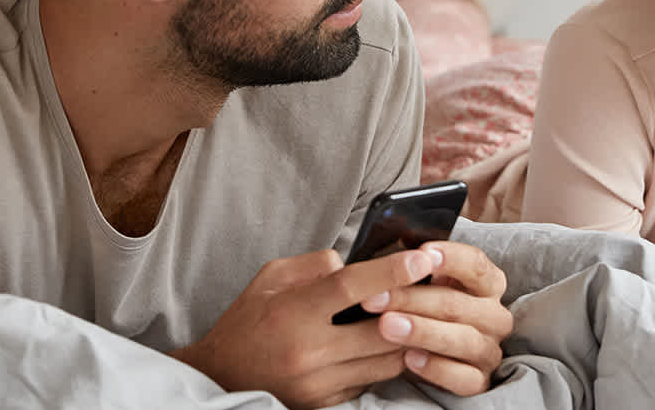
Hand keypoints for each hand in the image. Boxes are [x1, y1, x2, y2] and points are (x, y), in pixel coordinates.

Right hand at [171, 247, 440, 408]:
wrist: (220, 376)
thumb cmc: (247, 321)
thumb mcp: (270, 278)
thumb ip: (314, 266)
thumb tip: (355, 261)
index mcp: (293, 312)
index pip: (351, 288)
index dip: (391, 271)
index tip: (422, 258)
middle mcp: (308, 351)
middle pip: (382, 331)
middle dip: (413, 309)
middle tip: (434, 289)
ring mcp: (319, 383)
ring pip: (386, 361)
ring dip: (407, 338)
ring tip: (421, 316)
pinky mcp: (325, 404)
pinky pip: (372, 381)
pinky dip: (385, 362)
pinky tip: (392, 344)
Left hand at [354, 240, 512, 395]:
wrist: (428, 355)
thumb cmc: (427, 310)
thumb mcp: (426, 283)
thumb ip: (418, 267)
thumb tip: (396, 252)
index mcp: (489, 285)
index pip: (476, 265)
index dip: (451, 258)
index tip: (421, 253)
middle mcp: (495, 316)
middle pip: (458, 304)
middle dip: (413, 298)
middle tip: (375, 297)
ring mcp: (489, 350)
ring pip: (463, 340)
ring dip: (422, 331)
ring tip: (386, 326)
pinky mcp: (480, 381)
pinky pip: (463, 378)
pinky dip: (436, 368)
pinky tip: (408, 359)